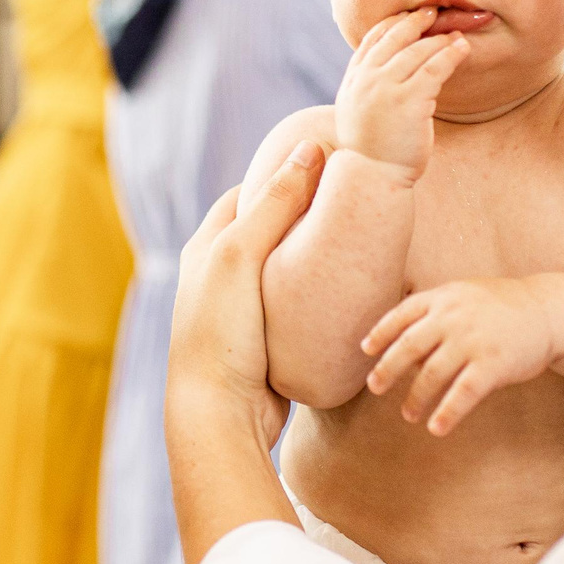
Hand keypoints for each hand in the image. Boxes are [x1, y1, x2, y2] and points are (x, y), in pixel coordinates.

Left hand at [165, 140, 325, 563]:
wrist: (219, 413)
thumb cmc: (222, 331)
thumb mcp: (243, 255)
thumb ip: (276, 204)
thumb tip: (309, 149)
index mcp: (207, 249)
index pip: (248, 196)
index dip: (283, 177)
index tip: (325, 166)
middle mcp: (219, 277)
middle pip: (267, 232)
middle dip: (303, 216)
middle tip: (348, 203)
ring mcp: (241, 311)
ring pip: (284, 271)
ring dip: (313, 259)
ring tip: (355, 243)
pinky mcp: (264, 341)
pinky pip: (296, 308)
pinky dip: (317, 296)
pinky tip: (346, 292)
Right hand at [334, 9, 466, 181]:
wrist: (372, 174)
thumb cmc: (371, 148)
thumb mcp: (358, 111)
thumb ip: (368, 87)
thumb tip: (385, 70)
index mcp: (354, 79)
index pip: (373, 38)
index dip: (393, 23)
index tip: (410, 16)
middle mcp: (367, 79)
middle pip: (395, 37)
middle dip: (417, 21)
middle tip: (435, 13)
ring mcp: (387, 88)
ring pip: (418, 50)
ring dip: (440, 38)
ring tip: (456, 34)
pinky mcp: (410, 100)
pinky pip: (436, 68)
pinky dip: (451, 55)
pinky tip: (463, 49)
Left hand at [362, 278, 557, 434]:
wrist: (547, 311)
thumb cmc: (500, 306)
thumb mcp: (464, 294)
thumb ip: (434, 310)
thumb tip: (399, 341)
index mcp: (443, 298)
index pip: (402, 315)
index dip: (380, 333)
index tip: (365, 351)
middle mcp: (454, 317)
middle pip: (409, 346)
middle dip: (388, 369)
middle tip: (374, 387)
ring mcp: (473, 341)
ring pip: (431, 374)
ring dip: (416, 398)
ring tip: (408, 414)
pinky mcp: (492, 365)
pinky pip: (463, 394)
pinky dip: (447, 413)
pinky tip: (436, 428)